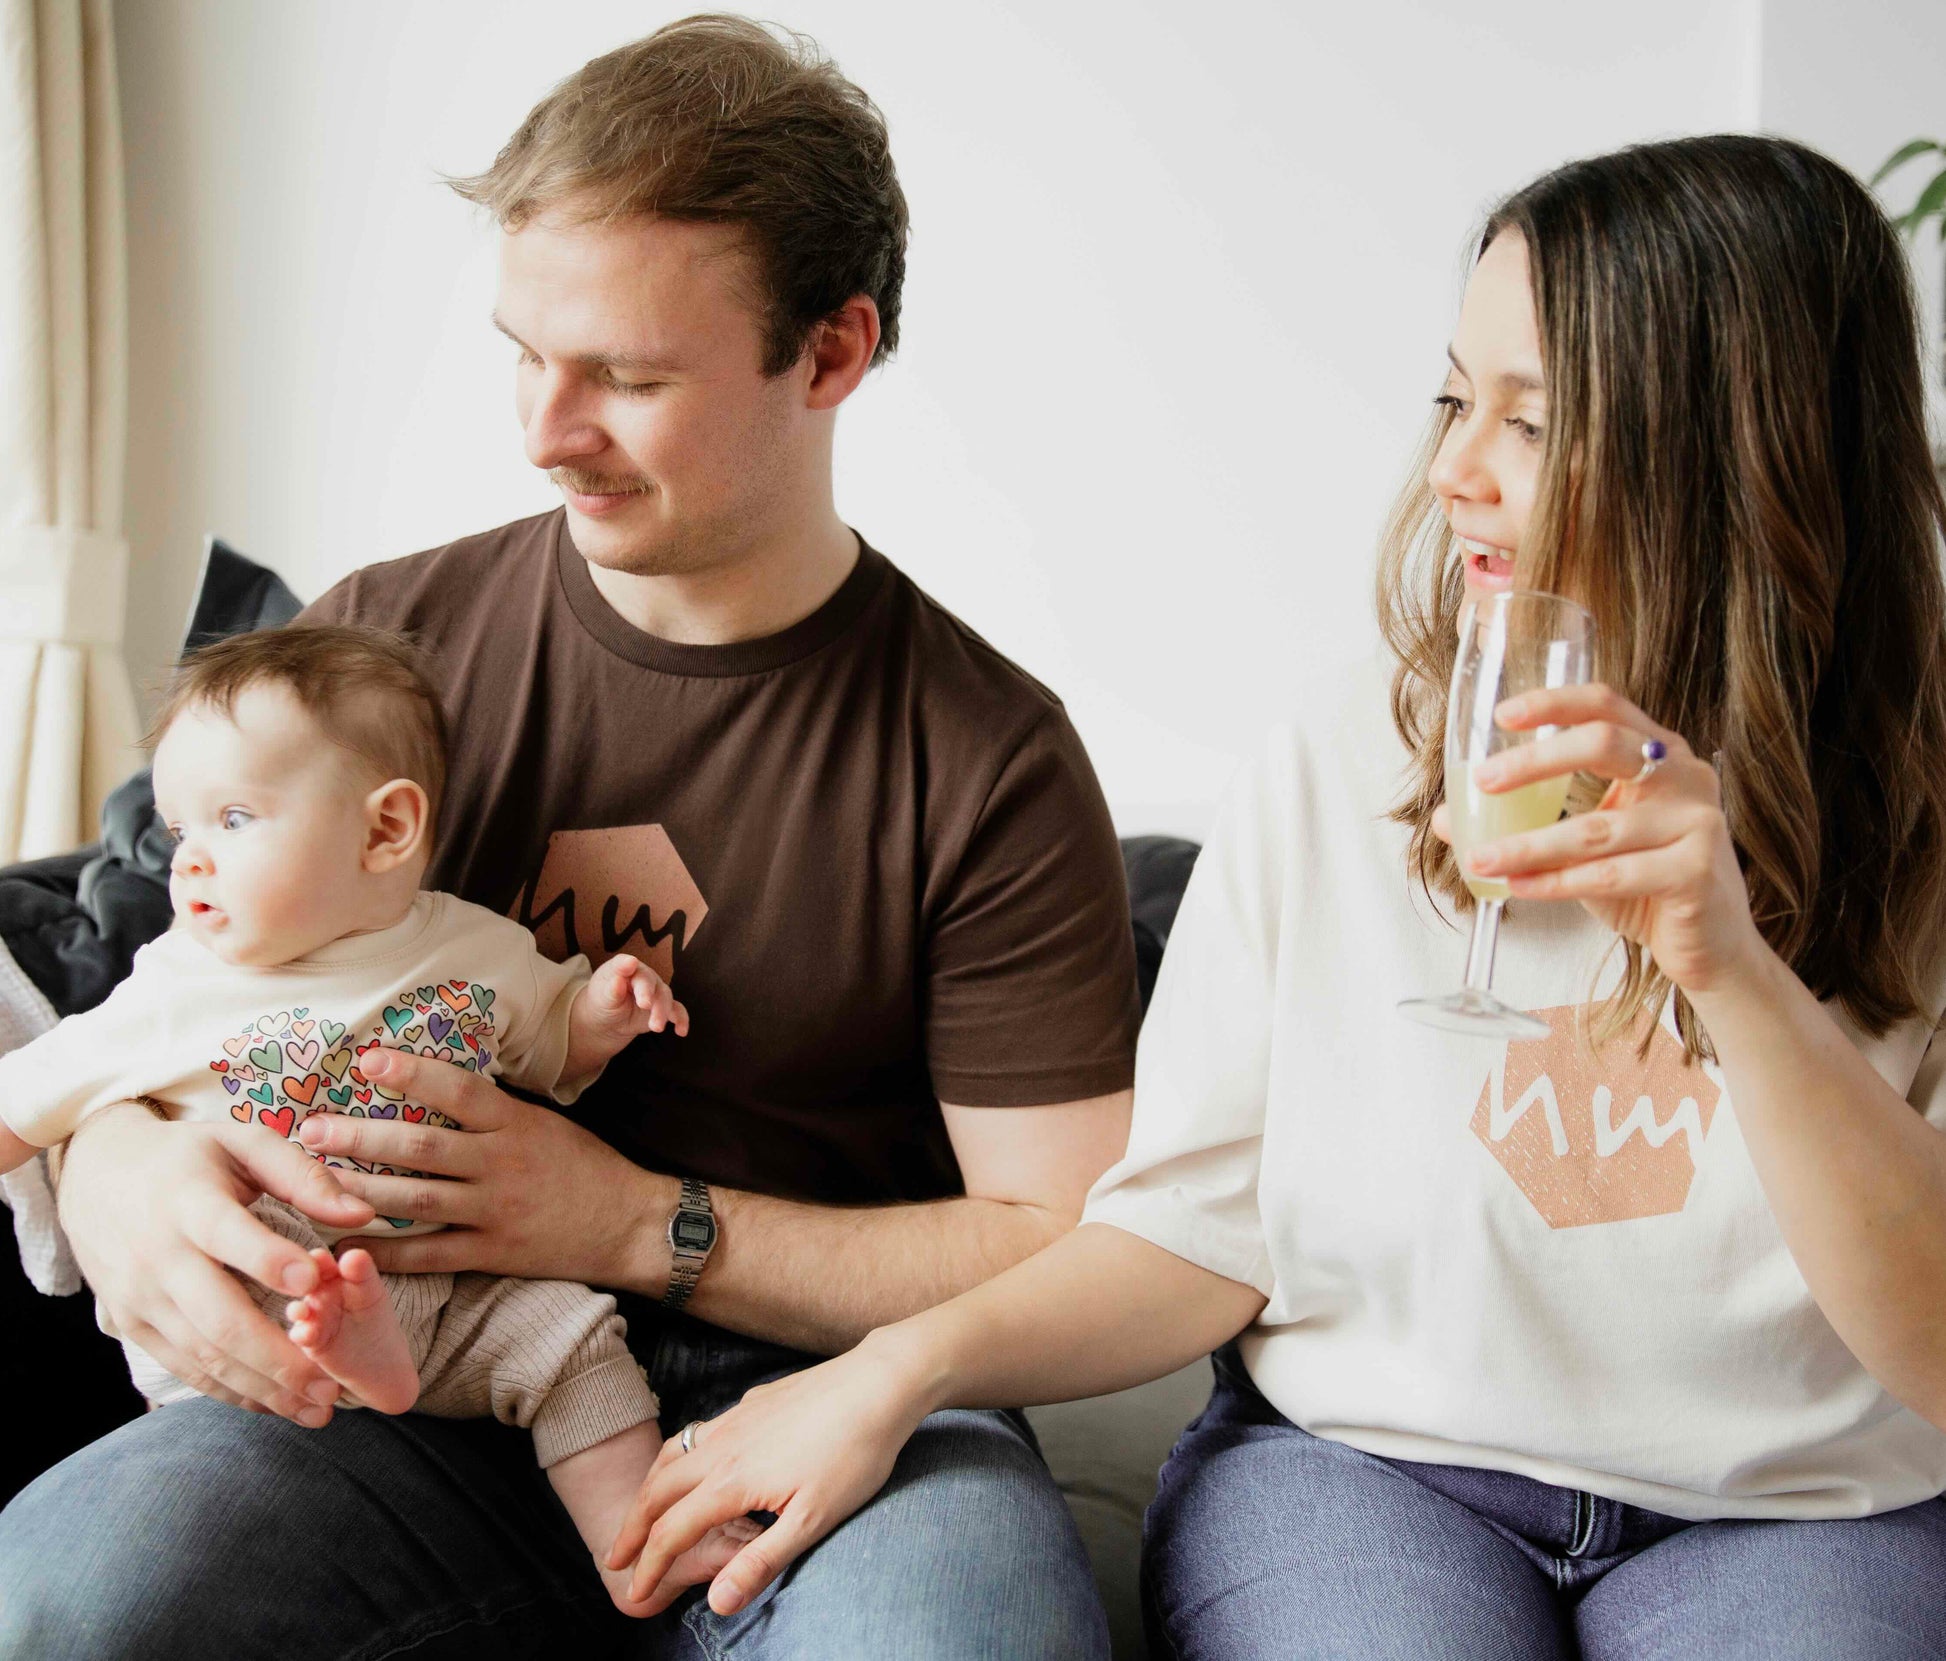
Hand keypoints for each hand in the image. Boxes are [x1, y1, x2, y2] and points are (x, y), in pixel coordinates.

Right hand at [57, 1104, 374, 1420]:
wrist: (95, 1173)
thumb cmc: (188, 1156)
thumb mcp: (242, 1143)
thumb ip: (304, 1177)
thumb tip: (363, 1215)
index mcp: (187, 1202)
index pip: (228, 1235)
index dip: (270, 1260)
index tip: (316, 1282)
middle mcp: (158, 1256)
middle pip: (217, 1317)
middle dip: (278, 1356)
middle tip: (331, 1386)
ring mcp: (139, 1297)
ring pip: (203, 1354)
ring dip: (261, 1387)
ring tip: (315, 1409)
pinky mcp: (131, 1324)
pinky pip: (183, 1366)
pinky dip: (228, 1390)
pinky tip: (272, 1404)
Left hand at [294, 1047, 667, 1283]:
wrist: (629, 1223)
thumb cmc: (585, 1167)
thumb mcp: (545, 1123)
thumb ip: (494, 1112)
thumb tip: (436, 1087)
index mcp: (516, 1123)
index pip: (457, 1090)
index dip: (411, 1073)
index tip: (367, 1061)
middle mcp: (502, 1163)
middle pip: (421, 1146)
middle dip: (361, 1137)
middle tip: (312, 1129)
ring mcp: (496, 1210)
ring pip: (416, 1198)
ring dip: (360, 1188)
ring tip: (313, 1180)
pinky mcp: (493, 1251)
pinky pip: (430, 1252)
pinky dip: (386, 1250)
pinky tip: (347, 1243)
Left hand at [581, 953, 688, 1041]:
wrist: (609, 1021)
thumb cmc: (603, 1002)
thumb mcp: (602, 997)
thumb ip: (611, 989)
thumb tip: (618, 980)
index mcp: (623, 968)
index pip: (625, 964)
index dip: (627, 964)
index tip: (630, 964)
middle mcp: (643, 976)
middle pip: (649, 981)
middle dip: (648, 993)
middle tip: (644, 1005)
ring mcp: (656, 991)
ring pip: (664, 997)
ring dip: (662, 1011)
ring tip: (656, 1028)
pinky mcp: (664, 1007)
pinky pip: (676, 1011)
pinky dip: (681, 1019)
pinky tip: (681, 1031)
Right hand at [607, 1330, 936, 1615]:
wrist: (879, 1382)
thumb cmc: (854, 1453)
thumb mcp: (814, 1520)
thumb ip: (762, 1561)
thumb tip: (717, 1603)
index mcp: (731, 1481)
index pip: (673, 1532)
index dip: (650, 1567)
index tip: (634, 1594)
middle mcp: (723, 1446)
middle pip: (658, 1490)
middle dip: (633, 1527)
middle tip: (615, 1556)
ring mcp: (736, 1418)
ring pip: (675, 1453)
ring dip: (650, 1487)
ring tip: (642, 1510)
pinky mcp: (754, 1402)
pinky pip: (700, 1431)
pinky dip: (680, 1455)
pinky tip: (696, 1460)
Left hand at [1442, 682, 1767, 994]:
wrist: (1710, 947)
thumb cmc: (1646, 884)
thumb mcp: (1586, 845)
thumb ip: (1530, 823)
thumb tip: (1451, 818)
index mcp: (1659, 753)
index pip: (1606, 705)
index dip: (1554, 703)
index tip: (1503, 716)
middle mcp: (1684, 776)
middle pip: (1603, 745)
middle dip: (1534, 762)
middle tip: (1483, 781)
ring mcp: (1697, 822)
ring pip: (1595, 827)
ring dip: (1528, 845)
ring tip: (1480, 858)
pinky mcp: (1695, 872)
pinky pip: (1609, 875)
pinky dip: (1555, 882)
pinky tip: (1519, 886)